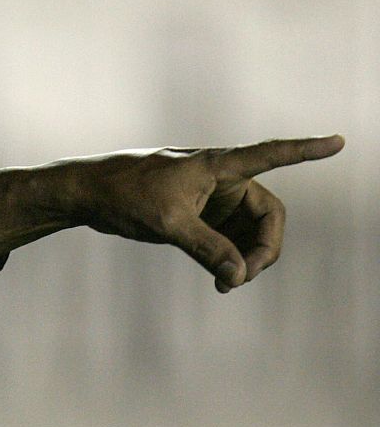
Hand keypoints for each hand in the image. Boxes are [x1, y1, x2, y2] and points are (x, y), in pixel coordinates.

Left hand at [0, 135, 343, 290]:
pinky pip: (230, 238)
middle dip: (264, 247)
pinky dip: (230, 259)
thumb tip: (238, 276)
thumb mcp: (168, 223)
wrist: (87, 194)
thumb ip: (207, 249)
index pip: (271, 155)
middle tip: (242, 278)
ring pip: (250, 231)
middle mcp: (221, 178)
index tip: (339, 142)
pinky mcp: (199, 215)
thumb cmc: (124, 195)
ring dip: (247, 258)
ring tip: (227, 283)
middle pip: (268, 214)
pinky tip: (221, 279)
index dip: (306, 151)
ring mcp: (211, 198)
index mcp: (217, 166)